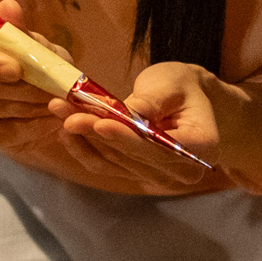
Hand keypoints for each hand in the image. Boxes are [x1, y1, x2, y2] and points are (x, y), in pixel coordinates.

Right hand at [0, 0, 63, 129]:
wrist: (36, 82)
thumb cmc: (28, 54)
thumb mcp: (30, 39)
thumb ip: (18, 27)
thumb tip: (9, 6)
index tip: (16, 69)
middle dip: (24, 89)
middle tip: (55, 89)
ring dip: (33, 106)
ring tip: (60, 101)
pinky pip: (5, 133)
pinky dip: (32, 127)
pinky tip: (52, 120)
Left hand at [52, 61, 226, 191]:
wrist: (183, 100)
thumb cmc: (181, 88)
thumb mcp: (172, 83)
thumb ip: (151, 101)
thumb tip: (125, 114)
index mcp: (201, 148)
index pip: (159, 148)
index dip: (127, 137)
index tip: (100, 122)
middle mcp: (180, 172)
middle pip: (131, 156)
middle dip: (96, 132)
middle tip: (67, 111)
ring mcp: (157, 177)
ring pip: (113, 160)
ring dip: (83, 137)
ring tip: (60, 110)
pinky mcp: (135, 175)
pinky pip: (105, 166)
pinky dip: (83, 148)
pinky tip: (65, 130)